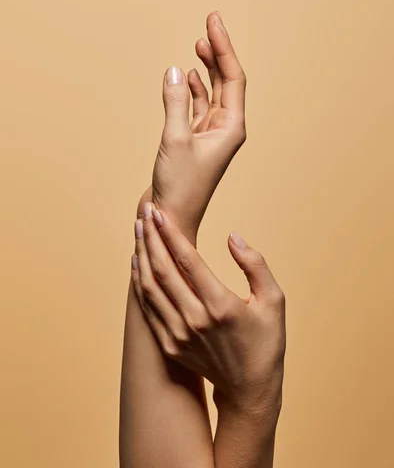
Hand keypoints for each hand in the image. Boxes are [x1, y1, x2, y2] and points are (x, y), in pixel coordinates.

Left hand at [132, 204, 285, 418]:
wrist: (249, 389)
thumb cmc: (266, 341)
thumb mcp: (273, 300)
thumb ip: (255, 264)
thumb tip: (232, 236)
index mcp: (220, 305)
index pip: (186, 259)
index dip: (170, 232)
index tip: (160, 212)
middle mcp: (194, 319)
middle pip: (162, 269)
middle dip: (150, 236)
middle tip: (145, 211)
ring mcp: (178, 334)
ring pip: (150, 287)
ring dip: (141, 254)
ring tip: (138, 229)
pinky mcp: (170, 345)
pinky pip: (147, 307)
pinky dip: (139, 282)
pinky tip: (138, 262)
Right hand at [137, 11, 245, 242]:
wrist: (170, 221)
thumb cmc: (178, 189)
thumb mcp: (174, 141)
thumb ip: (175, 103)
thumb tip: (176, 70)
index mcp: (231, 128)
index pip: (233, 78)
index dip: (224, 47)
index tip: (213, 21)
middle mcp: (225, 129)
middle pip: (227, 81)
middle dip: (218, 52)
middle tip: (209, 23)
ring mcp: (209, 135)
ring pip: (212, 93)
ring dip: (207, 68)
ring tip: (199, 44)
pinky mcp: (193, 142)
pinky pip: (197, 107)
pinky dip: (193, 89)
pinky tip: (189, 75)